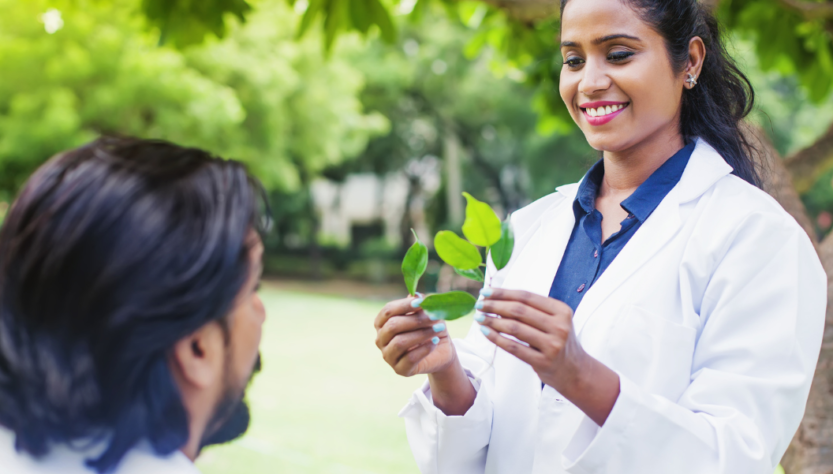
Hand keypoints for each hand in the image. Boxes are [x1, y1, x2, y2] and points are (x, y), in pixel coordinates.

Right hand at [374, 295, 453, 376]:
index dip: (404, 305)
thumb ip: (419, 305)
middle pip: (392, 326)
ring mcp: (388, 356)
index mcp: (382, 323)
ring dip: (421, 334)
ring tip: (438, 329)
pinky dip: (424, 348)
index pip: (388, 311)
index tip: (421, 302)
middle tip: (434, 316)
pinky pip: (410, 358)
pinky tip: (435, 342)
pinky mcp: (400, 370)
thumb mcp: (426, 313)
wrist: (440, 351)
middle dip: (415, 320)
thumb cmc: (429, 328)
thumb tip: (416, 295)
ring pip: (400, 342)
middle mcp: (381, 340)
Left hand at [476, 288, 619, 424]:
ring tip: (479, 318)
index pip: (526, 296)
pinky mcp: (543, 362)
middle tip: (479, 305)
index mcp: (561, 311)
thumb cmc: (558, 342)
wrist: (575, 371)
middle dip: (495, 305)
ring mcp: (552, 345)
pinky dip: (497, 339)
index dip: (503, 293)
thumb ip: (532, 310)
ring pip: (514, 328)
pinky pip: (514, 348)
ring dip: (492, 321)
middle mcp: (559, 326)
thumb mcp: (554, 321)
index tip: (486, 292)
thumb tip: (497, 298)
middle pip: (519, 310)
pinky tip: (486, 333)